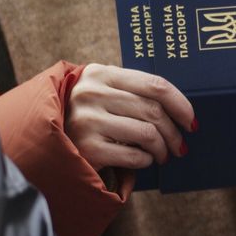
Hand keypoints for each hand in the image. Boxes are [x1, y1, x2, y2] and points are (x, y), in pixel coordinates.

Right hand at [66, 64, 195, 170]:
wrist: (44, 144)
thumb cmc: (85, 117)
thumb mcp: (101, 94)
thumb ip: (130, 92)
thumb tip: (178, 109)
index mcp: (100, 74)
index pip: (154, 84)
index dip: (180, 104)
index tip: (191, 121)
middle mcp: (92, 93)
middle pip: (153, 110)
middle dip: (174, 132)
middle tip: (181, 146)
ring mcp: (87, 120)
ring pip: (147, 133)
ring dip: (162, 149)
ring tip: (163, 155)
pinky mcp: (87, 148)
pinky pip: (134, 155)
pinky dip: (145, 161)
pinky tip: (143, 161)